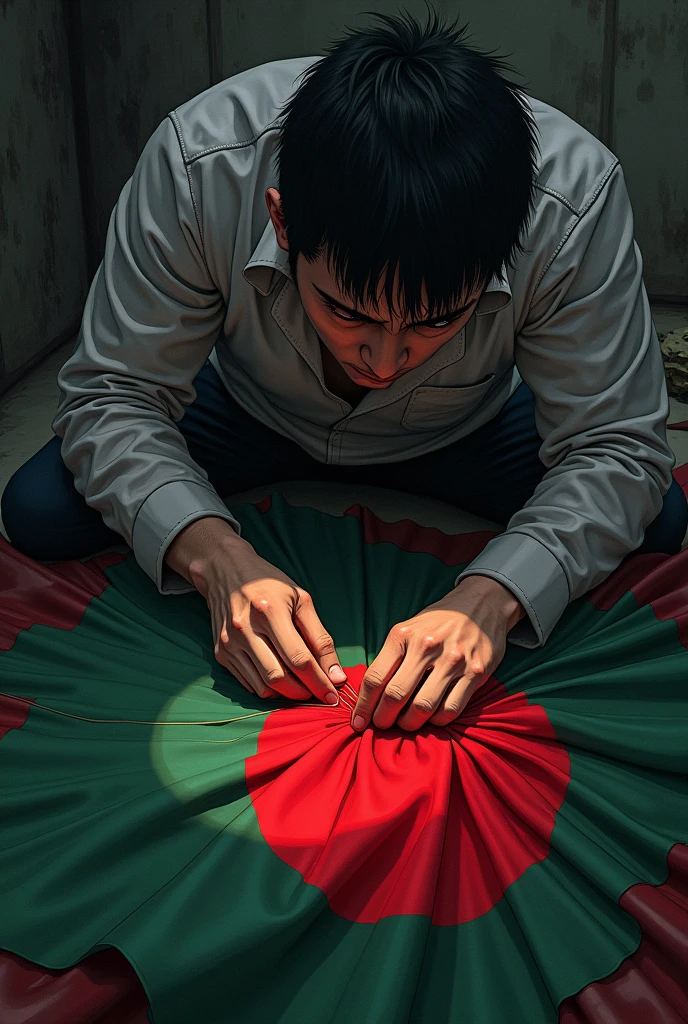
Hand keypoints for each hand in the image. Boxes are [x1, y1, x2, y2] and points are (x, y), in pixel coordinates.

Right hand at [165, 517, 346, 702]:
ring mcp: (230, 643)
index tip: (333, 695)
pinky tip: (282, 680)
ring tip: (303, 688)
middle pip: (279, 678)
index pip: (299, 659)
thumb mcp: (300, 600)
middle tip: (319, 693)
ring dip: (287, 695)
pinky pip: (249, 683)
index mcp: (270, 612)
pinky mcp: (221, 652)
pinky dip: (269, 688)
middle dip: (304, 692)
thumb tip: (336, 675)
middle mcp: (245, 630)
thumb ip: (320, 638)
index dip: (319, 681)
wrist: (224, 570)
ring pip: (263, 686)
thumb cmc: (269, 583)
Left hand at [350, 575, 525, 731]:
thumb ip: (390, 657)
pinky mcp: (476, 672)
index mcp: (403, 634)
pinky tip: (431, 718)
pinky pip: (451, 709)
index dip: (363, 706)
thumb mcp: (408, 628)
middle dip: (383, 719)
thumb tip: (369, 696)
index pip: (375, 677)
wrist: (481, 605)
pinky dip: (437, 721)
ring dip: (409, 724)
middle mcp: (427, 646)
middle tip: (381, 726)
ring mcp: (453, 660)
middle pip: (395, 695)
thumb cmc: (437, 623)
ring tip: (405, 724)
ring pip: (423, 707)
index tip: (357, 722)